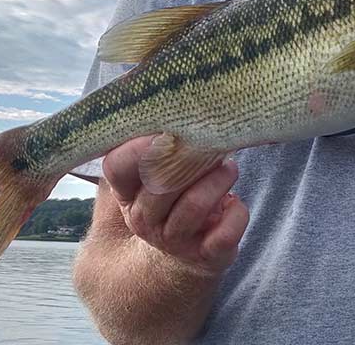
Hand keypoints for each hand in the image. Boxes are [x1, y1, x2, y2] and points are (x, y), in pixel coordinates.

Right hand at [102, 136, 248, 275]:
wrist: (183, 257)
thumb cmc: (174, 198)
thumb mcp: (153, 176)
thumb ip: (152, 143)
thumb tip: (162, 96)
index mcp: (128, 194)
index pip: (117, 167)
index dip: (139, 146)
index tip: (167, 130)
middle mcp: (145, 219)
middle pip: (161, 182)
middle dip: (193, 156)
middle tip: (215, 142)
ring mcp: (175, 240)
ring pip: (194, 205)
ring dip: (218, 179)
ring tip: (230, 167)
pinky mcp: (206, 255)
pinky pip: (225, 233)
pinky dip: (237, 213)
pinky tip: (235, 202)